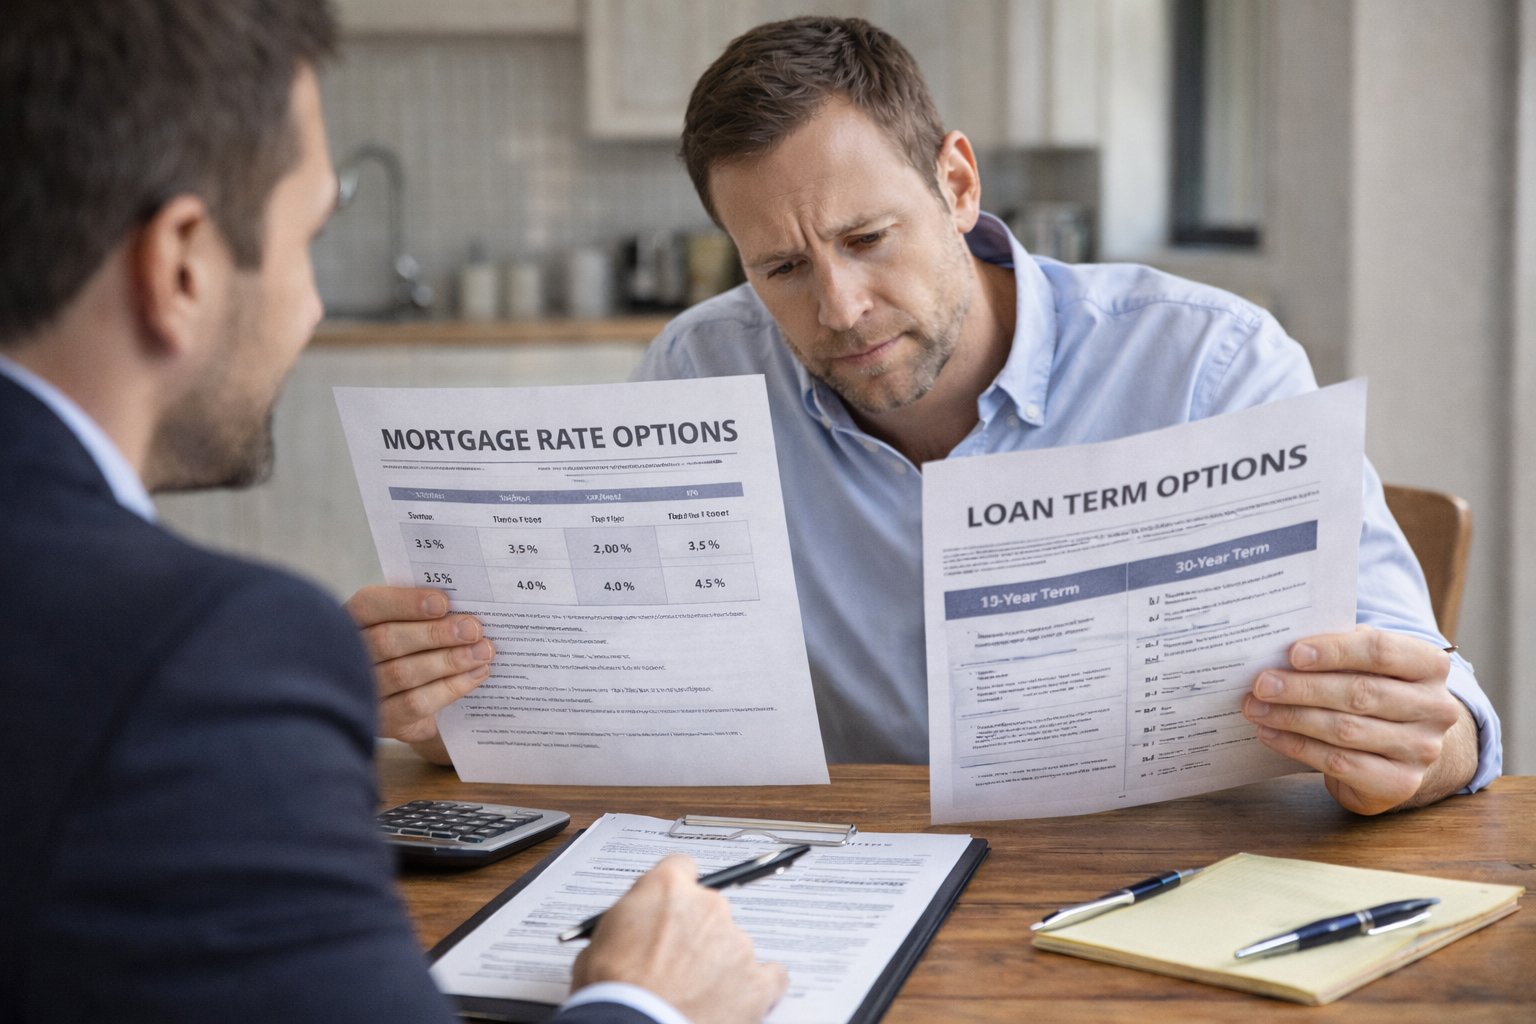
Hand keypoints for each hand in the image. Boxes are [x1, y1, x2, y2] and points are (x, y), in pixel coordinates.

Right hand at [343, 585, 493, 763]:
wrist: (420, 694)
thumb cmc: (419, 646)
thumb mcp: (415, 624)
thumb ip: (429, 612)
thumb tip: (462, 608)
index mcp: (352, 620)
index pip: (368, 605)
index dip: (406, 602)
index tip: (443, 602)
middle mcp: (348, 656)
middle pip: (386, 640)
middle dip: (435, 634)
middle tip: (473, 629)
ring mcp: (363, 691)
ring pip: (403, 673)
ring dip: (449, 660)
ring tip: (482, 651)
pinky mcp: (383, 721)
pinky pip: (416, 703)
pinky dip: (451, 687)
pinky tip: (476, 675)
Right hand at [572, 855, 786, 1023]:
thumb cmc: (611, 994)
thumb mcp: (597, 943)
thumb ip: (626, 922)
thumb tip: (631, 928)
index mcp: (666, 888)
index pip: (681, 868)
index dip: (673, 891)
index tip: (671, 907)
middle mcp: (708, 907)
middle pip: (710, 907)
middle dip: (696, 932)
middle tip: (674, 963)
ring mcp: (737, 943)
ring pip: (735, 944)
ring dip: (720, 963)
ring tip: (694, 994)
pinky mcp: (757, 982)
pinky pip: (770, 977)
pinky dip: (756, 988)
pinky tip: (735, 1002)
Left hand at [1241, 625, 1477, 813]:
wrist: (1401, 749)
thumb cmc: (1373, 691)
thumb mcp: (1365, 664)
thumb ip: (1338, 650)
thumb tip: (1280, 645)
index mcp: (1429, 665)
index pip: (1381, 650)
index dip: (1335, 651)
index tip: (1293, 653)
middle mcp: (1435, 707)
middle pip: (1360, 693)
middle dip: (1302, 688)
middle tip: (1261, 684)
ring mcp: (1422, 749)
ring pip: (1345, 730)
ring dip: (1292, 718)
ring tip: (1256, 708)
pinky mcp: (1401, 783)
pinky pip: (1340, 763)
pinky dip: (1298, 747)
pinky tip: (1270, 734)